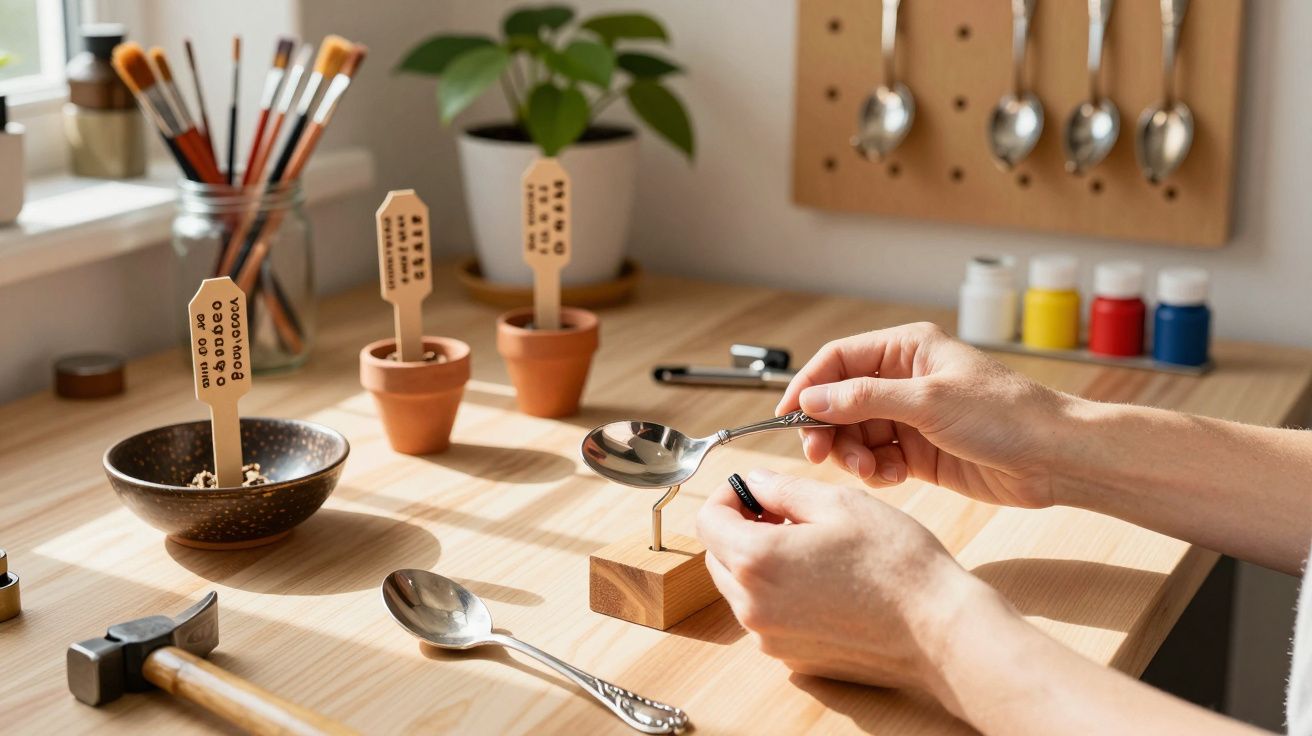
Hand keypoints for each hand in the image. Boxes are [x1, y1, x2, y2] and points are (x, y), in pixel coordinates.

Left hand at [696, 469, 998, 691]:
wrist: (937, 630)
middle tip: (784, 514)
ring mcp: (769, 637)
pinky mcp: (791, 657)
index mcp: (756, 560)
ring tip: (808, 545)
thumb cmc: (895, 562)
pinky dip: (778, 593)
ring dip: (758, 561)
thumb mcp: (838, 503)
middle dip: (740, 528)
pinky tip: (820, 579)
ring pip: (740, 588)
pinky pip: (766, 616)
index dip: (728, 496)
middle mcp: (752, 606)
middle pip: (718, 556)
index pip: (707, 521)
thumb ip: (783, 489)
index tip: (755, 490)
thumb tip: (753, 483)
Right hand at [777, 322, 1071, 508]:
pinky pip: (877, 458)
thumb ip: (864, 399)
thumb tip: (812, 398)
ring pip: (855, 433)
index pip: (839, 360)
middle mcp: (904, 379)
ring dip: (852, 454)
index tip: (785, 415)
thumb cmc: (1006, 415)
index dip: (808, 385)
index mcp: (907, 349)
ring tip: (870, 470)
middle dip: (828, 427)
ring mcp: (910, 416)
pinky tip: (891, 478)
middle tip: (820, 454)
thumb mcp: (929, 401)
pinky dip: (875, 471)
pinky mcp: (919, 451)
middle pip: (840, 399)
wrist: (1055, 459)